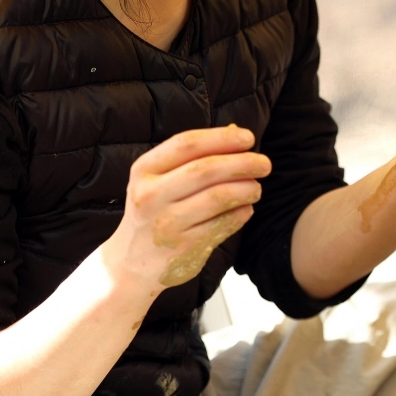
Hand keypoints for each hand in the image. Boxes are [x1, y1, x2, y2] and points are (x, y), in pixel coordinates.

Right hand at [102, 125, 269, 293]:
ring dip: (246, 189)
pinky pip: (223, 224)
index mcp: (145, 171)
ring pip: (218, 197)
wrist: (131, 263)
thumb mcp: (159, 180)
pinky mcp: (184, 247)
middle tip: (264, 164)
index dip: (222, 138)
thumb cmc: (154, 211)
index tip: (248, 138)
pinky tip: (245, 209)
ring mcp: (166, 223)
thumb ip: (193, 156)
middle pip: (206, 169)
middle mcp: (151, 195)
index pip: (187, 144)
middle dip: (242, 163)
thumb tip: (235, 132)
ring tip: (256, 188)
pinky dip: (241, 213)